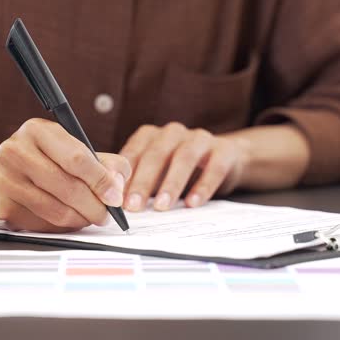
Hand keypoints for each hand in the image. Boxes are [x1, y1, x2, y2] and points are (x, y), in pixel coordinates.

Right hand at [0, 118, 131, 231]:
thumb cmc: (37, 160)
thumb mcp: (68, 148)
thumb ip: (102, 162)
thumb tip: (118, 185)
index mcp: (36, 131)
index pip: (76, 158)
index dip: (101, 181)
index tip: (115, 197)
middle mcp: (15, 151)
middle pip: (68, 187)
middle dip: (95, 206)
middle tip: (107, 214)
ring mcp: (5, 180)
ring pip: (57, 210)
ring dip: (81, 219)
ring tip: (90, 217)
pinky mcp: (1, 207)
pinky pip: (43, 224)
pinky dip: (62, 226)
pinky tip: (67, 218)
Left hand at [120, 122, 247, 211]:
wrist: (225, 159)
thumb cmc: (178, 169)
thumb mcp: (156, 173)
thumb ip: (137, 182)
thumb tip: (114, 204)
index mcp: (151, 135)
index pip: (134, 152)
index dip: (123, 175)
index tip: (114, 197)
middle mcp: (174, 133)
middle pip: (156, 154)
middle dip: (143, 181)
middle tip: (133, 206)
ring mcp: (200, 139)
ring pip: (184, 158)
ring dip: (171, 183)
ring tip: (162, 206)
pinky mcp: (224, 151)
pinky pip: (214, 167)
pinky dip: (203, 186)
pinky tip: (192, 204)